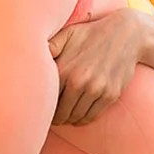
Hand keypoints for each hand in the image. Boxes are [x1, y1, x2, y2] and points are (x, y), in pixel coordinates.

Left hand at [48, 8, 147, 126]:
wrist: (126, 34)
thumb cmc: (91, 33)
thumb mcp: (67, 34)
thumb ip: (49, 46)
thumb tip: (28, 54)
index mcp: (64, 68)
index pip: (47, 99)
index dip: (42, 106)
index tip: (40, 107)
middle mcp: (79, 81)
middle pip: (60, 113)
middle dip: (55, 117)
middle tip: (52, 117)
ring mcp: (96, 89)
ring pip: (76, 117)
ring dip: (69, 119)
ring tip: (64, 116)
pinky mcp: (110, 95)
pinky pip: (92, 116)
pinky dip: (83, 119)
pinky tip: (78, 114)